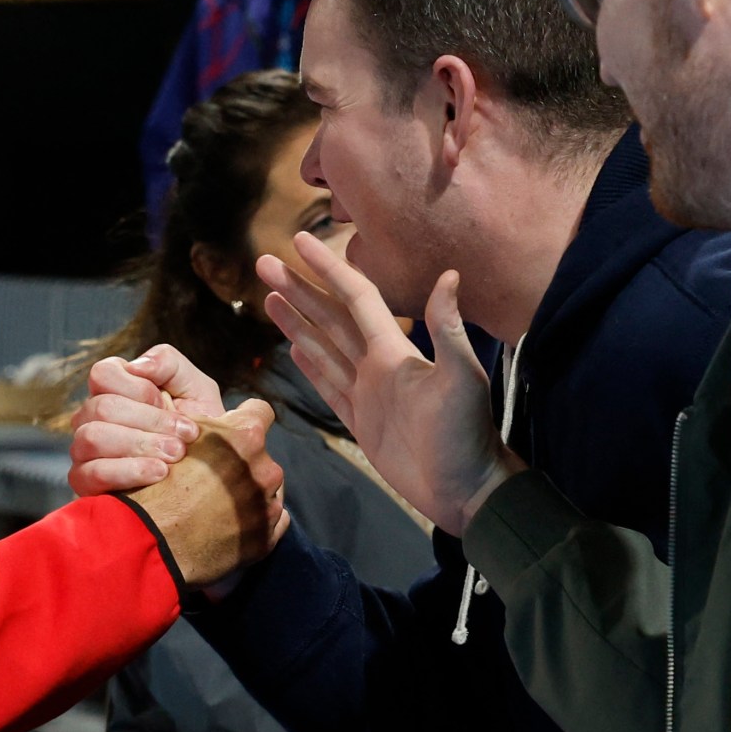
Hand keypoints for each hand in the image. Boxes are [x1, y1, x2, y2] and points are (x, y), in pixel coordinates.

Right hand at [68, 345, 225, 495]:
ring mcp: (83, 449)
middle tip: (183, 439)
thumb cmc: (195, 429)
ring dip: (140, 446)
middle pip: (102, 407)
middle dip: (150, 423)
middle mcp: (91, 416)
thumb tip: (137, 366)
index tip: (171, 405)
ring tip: (173, 457)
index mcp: (112, 388)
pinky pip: (92, 473)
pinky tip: (157, 473)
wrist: (206, 476)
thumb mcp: (195, 388)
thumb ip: (168, 363)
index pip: (103, 374)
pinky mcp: (85, 482)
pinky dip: (129, 471)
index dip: (141, 390)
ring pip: (93, 437)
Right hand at [126, 398, 290, 587]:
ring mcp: (268, 506)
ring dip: (249, 491)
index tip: (232, 430)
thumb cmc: (155, 485)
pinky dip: (255, 520)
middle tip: (212, 476)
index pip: (261, 411)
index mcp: (246, 437)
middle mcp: (266, 469)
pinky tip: (227, 523)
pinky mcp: (266, 537)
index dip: (243, 417)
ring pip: (268, 489)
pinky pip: (273, 521)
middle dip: (243, 461)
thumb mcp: (173, 436)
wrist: (150, 540)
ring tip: (215, 504)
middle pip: (262, 455)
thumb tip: (217, 418)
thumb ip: (205, 423)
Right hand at [256, 231, 524, 534]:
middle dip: (299, 289)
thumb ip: (447, 330)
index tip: (300, 241)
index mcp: (394, 350)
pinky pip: (328, 386)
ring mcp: (367, 394)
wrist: (466, 490)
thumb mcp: (462, 379)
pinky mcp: (361, 423)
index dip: (328, 269)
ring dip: (296, 322)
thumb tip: (450, 275)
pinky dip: (311, 365)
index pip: (355, 297)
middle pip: (329, 317)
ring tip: (269, 298)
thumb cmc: (465, 435)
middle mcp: (377, 364)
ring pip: (323, 348)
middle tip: (263, 263)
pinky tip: (293, 348)